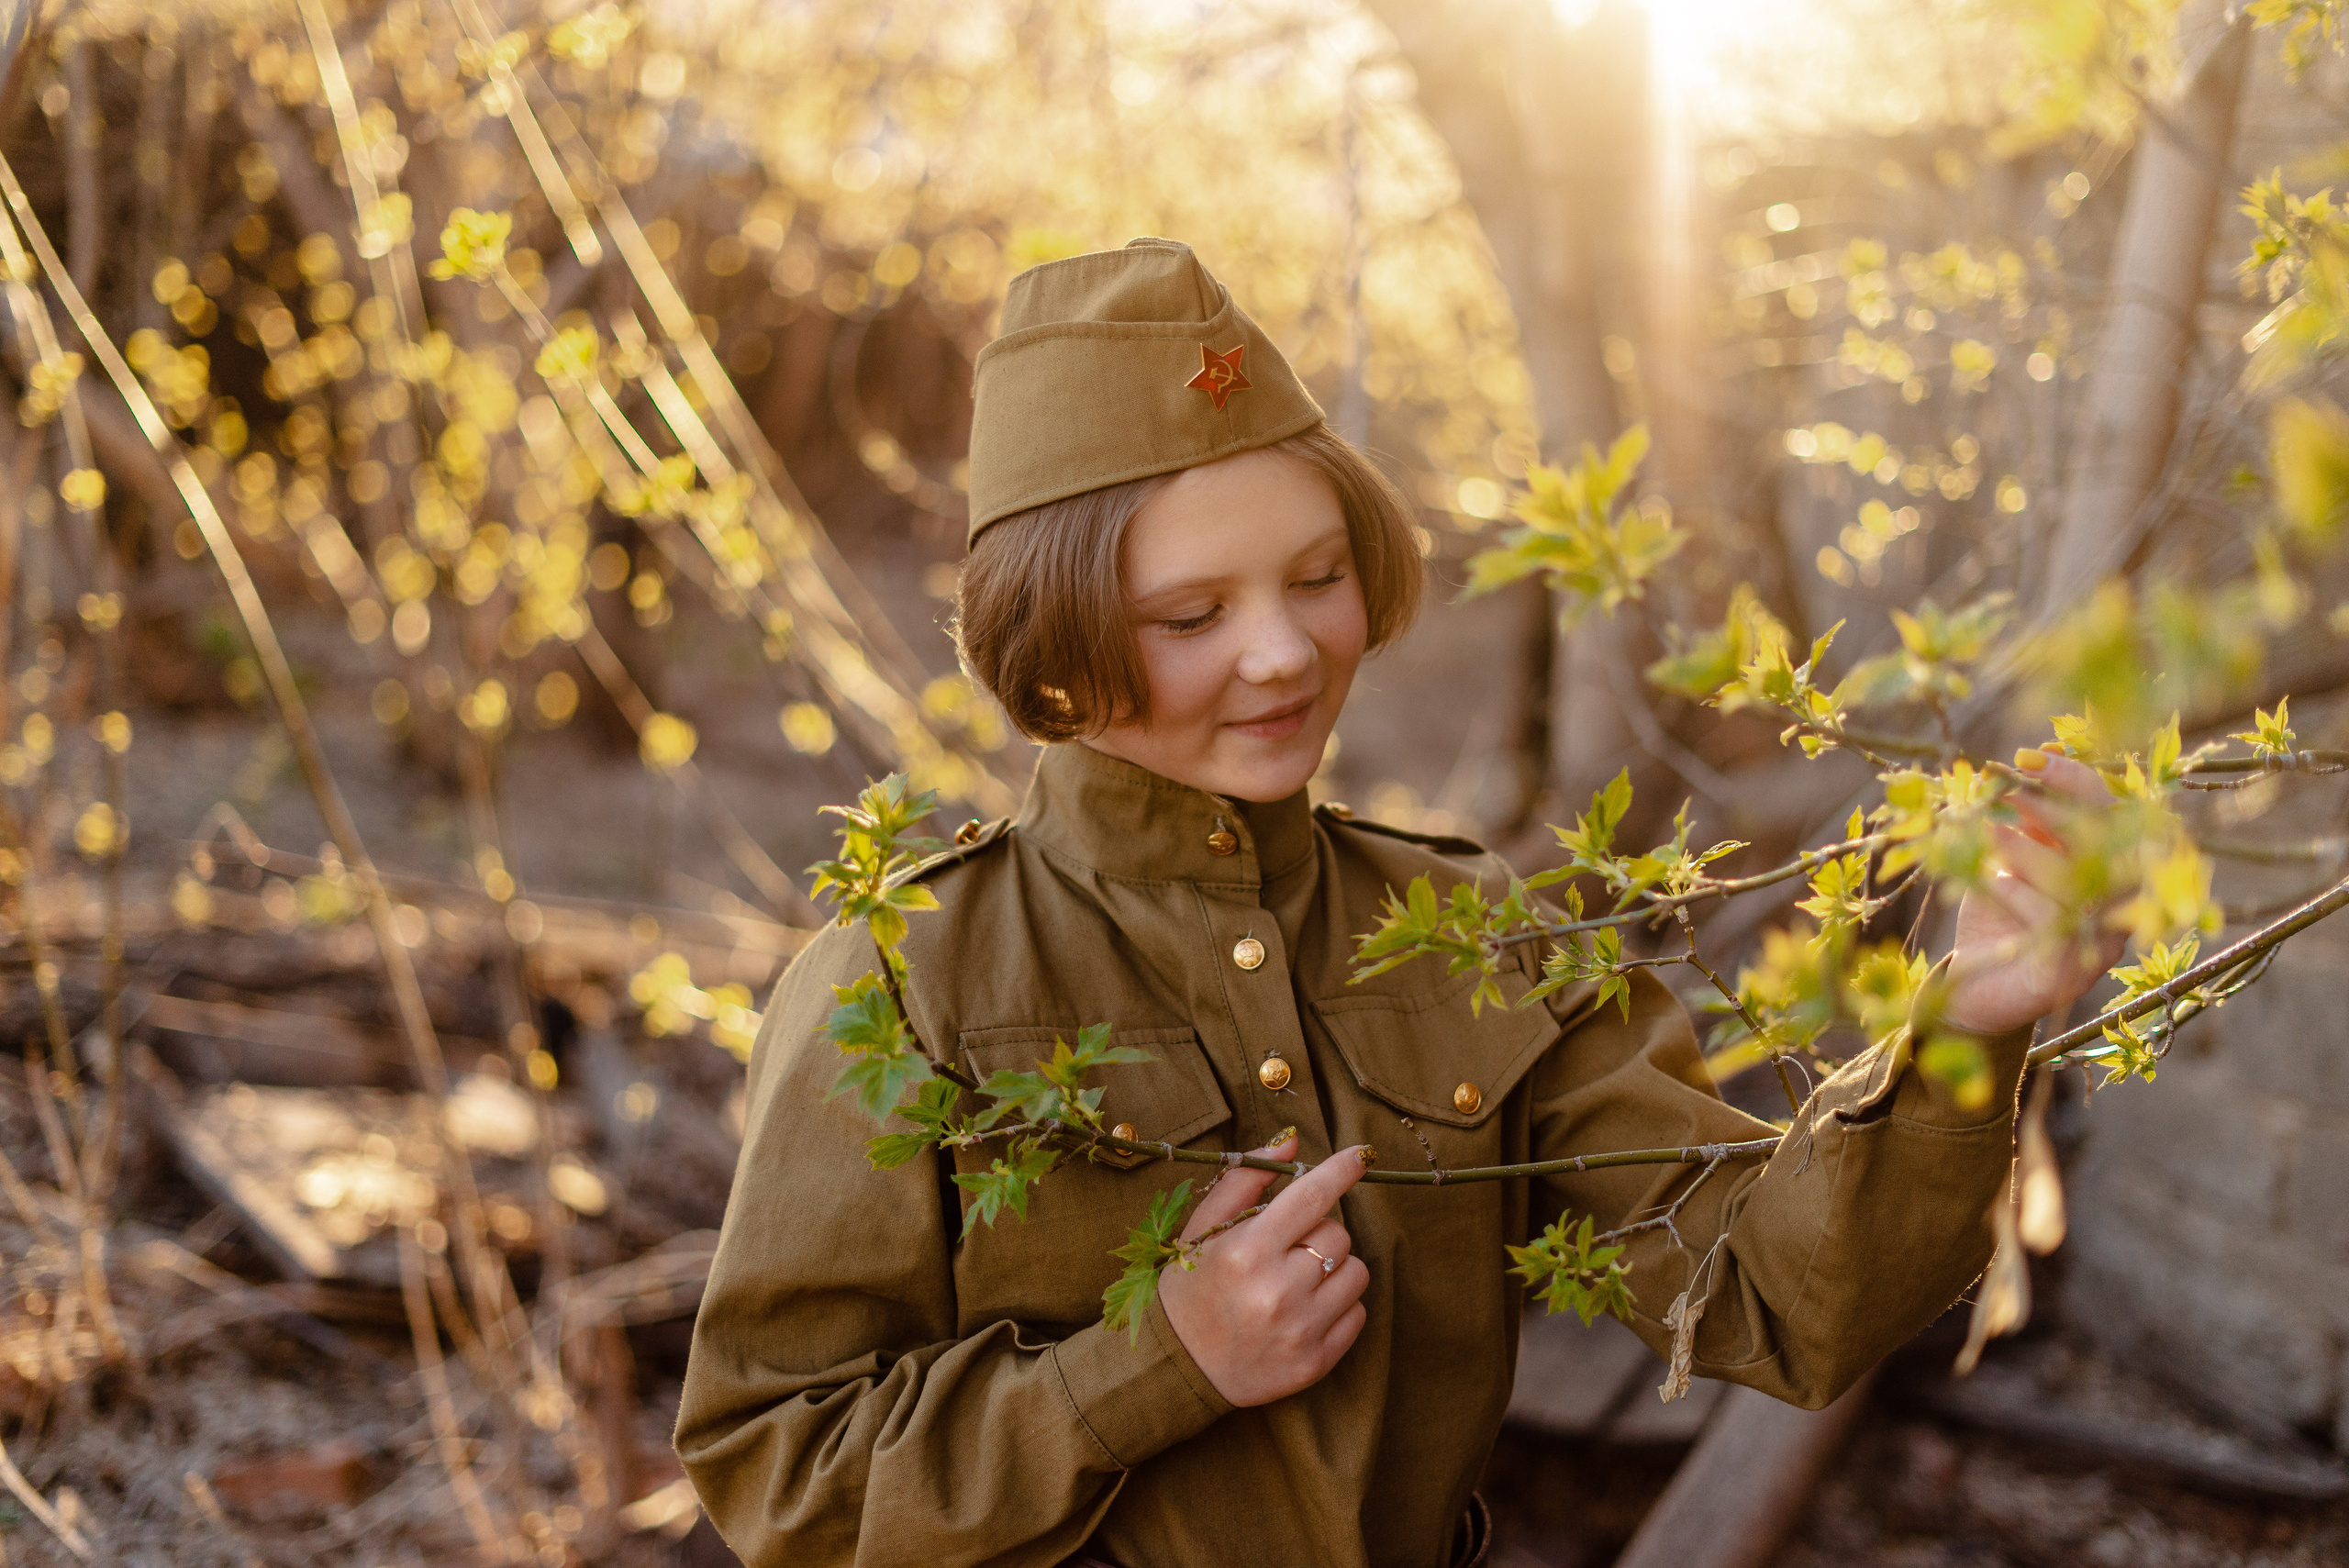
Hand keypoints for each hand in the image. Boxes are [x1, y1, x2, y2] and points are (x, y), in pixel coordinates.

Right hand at [1157, 1133, 1369, 1407]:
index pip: (1311, 1196)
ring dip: (1333, 1269)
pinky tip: (1304, 1311)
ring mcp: (1301, 1329)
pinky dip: (1338, 1306)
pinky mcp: (1316, 1362)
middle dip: (1317, 1233)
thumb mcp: (1203, 1228)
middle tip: (1286, 1249)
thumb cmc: (1191, 1287)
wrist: (1179, 1368)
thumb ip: (1246, 1179)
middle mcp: (1278, 1290)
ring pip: (1356, 1272)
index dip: (1342, 1170)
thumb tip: (1291, 1141)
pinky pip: (1358, 1314)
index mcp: (1247, 1251)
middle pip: (1338, 1235)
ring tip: (1297, 1280)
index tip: (1362, 1155)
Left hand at [1942, 749, 2125, 1035]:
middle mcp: (2117, 906)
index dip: (2072, 780)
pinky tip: (1991, 878)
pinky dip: (2018, 893)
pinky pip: (2052, 923)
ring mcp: (2098, 944)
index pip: (2110, 812)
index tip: (2026, 757)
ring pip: (2077, 882)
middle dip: (2049, 808)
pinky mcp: (2067, 974)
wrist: (1975, 986)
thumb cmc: (1999, 912)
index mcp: (2108, 868)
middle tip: (2002, 789)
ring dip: (2025, 847)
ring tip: (1984, 828)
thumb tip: (2035, 756)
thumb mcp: (2011, 857)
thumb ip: (2030, 818)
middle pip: (2104, 844)